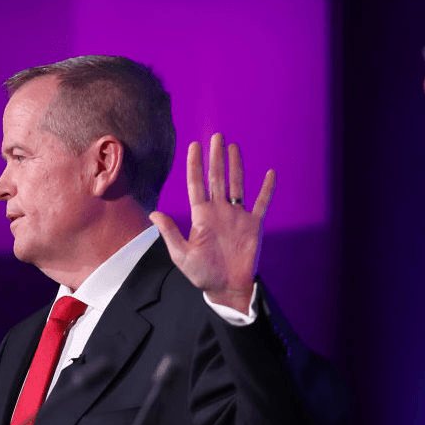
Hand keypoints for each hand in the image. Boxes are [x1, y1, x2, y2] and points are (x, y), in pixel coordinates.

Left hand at [150, 133, 274, 312]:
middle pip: (217, 178)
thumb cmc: (203, 274)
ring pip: (237, 184)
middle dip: (216, 157)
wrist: (227, 288)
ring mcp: (237, 216)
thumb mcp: (182, 255)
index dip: (195, 165)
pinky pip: (262, 202)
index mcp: (202, 216)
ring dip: (236, 166)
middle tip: (216, 136)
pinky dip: (267, 189)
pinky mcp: (254, 225)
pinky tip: (270, 173)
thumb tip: (154, 213)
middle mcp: (219, 211)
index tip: (194, 146)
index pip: (197, 184)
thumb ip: (171, 232)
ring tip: (233, 147)